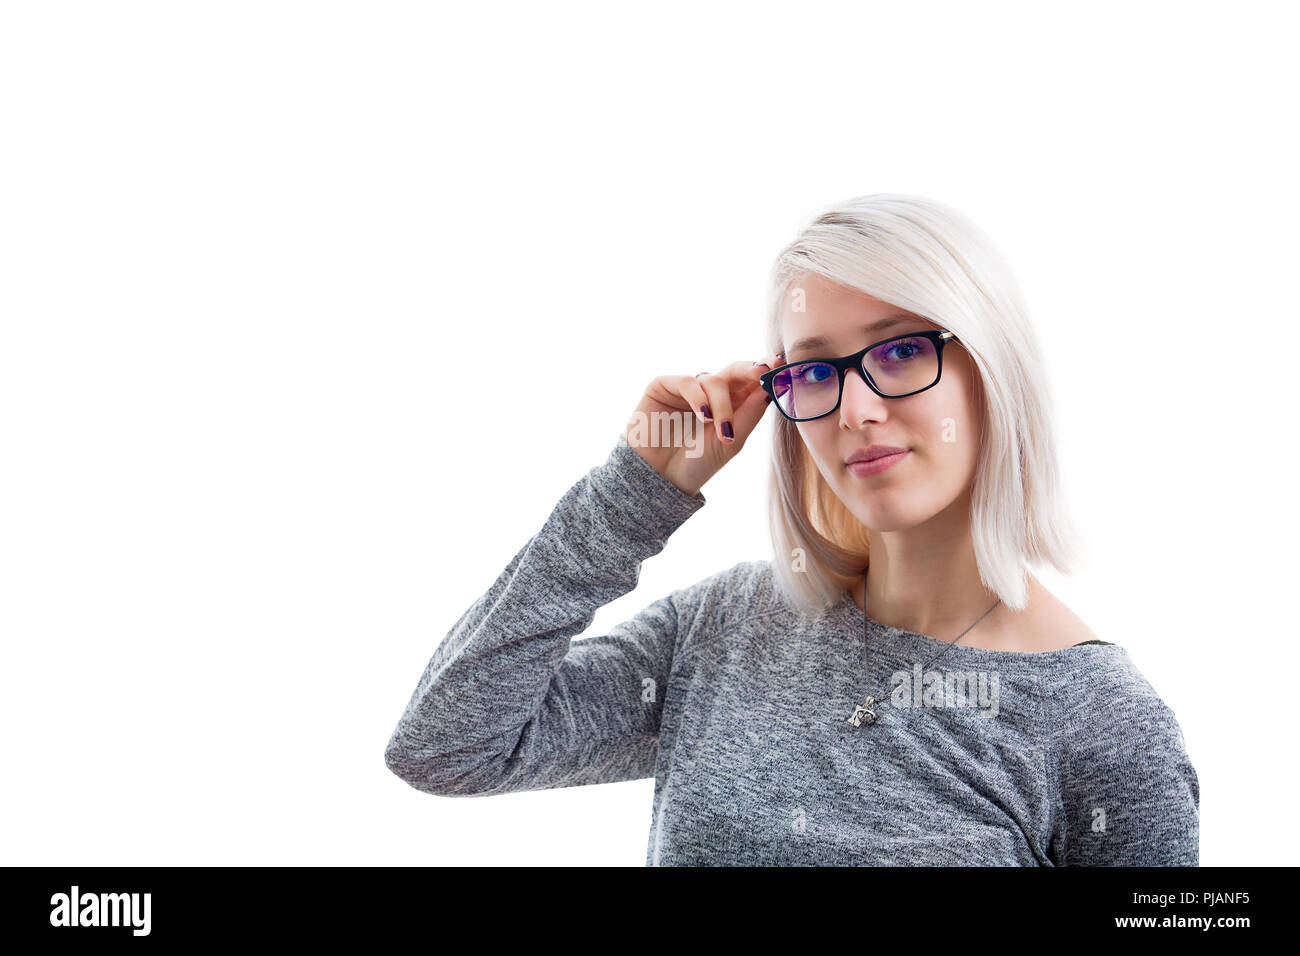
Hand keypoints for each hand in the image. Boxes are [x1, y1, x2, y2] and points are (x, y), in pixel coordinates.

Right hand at [624, 351, 783, 496]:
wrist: (660, 479)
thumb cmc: (696, 464)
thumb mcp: (732, 442)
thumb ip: (750, 413)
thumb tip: (771, 386)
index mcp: (730, 405)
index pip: (750, 383)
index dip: (765, 372)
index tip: (780, 366)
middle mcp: (709, 394)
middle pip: (734, 371)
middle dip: (751, 370)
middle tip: (763, 371)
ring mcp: (687, 390)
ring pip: (713, 381)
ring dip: (722, 405)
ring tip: (723, 431)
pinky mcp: (663, 387)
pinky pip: (687, 382)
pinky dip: (698, 397)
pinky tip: (704, 415)